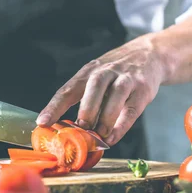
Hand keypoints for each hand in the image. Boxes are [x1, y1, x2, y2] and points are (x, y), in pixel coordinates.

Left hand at [37, 36, 167, 145]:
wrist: (148, 54)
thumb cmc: (115, 73)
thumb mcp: (96, 78)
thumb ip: (84, 99)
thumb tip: (68, 129)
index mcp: (88, 72)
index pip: (67, 89)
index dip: (54, 107)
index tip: (42, 122)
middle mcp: (105, 72)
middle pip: (93, 88)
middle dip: (86, 110)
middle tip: (80, 129)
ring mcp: (126, 79)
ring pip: (115, 97)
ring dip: (105, 119)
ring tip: (98, 138)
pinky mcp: (143, 89)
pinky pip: (131, 109)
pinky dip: (121, 126)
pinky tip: (113, 138)